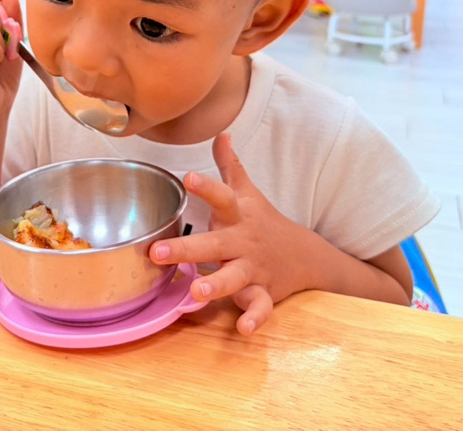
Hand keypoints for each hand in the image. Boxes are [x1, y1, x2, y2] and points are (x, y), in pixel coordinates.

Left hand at [149, 134, 309, 335]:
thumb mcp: (248, 192)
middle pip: (214, 244)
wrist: (305, 255)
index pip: (222, 197)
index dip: (206, 187)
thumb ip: (230, 166)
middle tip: (158, 253)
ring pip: (234, 277)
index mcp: (238, 215)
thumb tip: (221, 132)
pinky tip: (244, 329)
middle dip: (186, 249)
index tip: (187, 178)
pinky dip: (254, 317)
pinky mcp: (264, 292)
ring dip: (216, 284)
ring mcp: (254, 268)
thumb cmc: (263, 221)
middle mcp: (243, 241)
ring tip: (195, 290)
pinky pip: (260, 307)